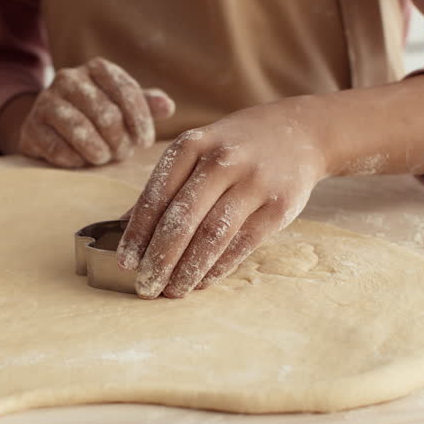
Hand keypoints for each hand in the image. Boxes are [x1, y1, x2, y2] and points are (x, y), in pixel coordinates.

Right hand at [1, 57, 175, 166]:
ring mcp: (46, 102)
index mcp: (97, 68)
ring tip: (103, 158)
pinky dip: (74, 160)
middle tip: (122, 154)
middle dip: (119, 140)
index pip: (126, 91)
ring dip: (98, 151)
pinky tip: (81, 161)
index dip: (140, 120)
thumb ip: (145, 104)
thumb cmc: (96, 115)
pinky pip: (58, 149)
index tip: (144, 142)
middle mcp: (69, 78)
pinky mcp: (31, 128)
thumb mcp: (123, 105)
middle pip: (105, 113)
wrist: (49, 125)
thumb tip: (168, 107)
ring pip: (79, 130)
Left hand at [116, 100, 328, 298]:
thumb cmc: (235, 147)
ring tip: (172, 291)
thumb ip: (165, 185)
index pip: (156, 195)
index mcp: (192, 144)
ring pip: (212, 235)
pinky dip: (218, 267)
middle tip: (145, 286)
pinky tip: (202, 280)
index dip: (138, 234)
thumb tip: (122, 226)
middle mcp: (222, 160)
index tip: (125, 262)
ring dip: (188, 269)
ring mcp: (254, 182)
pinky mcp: (279, 206)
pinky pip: (242, 244)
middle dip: (159, 259)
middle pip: (182, 219)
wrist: (301, 133)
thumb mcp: (197, 150)